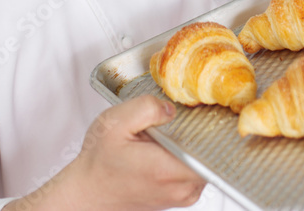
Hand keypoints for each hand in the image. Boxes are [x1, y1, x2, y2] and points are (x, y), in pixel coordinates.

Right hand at [6, 95, 204, 210]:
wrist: (87, 192)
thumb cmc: (99, 163)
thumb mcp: (115, 123)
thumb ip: (147, 107)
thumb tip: (172, 107)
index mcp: (168, 169)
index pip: (215, 150)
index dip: (215, 127)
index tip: (210, 111)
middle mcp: (181, 187)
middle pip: (212, 152)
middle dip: (200, 131)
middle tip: (177, 119)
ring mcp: (183, 195)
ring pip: (204, 160)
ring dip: (192, 144)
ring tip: (166, 134)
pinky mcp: (180, 196)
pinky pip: (195, 169)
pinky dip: (186, 154)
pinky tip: (166, 146)